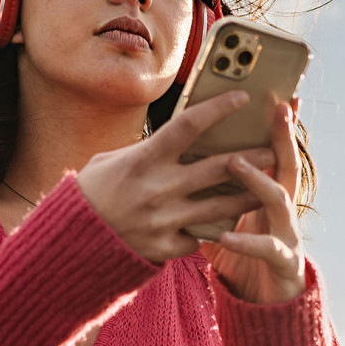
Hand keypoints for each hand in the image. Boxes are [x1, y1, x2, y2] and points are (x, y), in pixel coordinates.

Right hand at [77, 91, 275, 262]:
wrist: (71, 243)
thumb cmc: (92, 193)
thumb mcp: (111, 161)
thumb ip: (148, 150)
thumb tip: (180, 138)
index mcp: (143, 160)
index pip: (188, 125)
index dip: (218, 109)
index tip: (243, 98)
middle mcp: (157, 189)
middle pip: (217, 168)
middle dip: (251, 158)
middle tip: (273, 149)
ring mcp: (164, 220)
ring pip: (221, 206)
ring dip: (248, 195)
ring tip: (268, 187)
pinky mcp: (165, 247)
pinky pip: (200, 236)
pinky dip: (214, 228)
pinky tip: (231, 222)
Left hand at [201, 99, 306, 304]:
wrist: (264, 307)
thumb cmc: (241, 258)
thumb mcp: (228, 219)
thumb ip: (214, 191)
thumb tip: (184, 160)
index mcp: (268, 195)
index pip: (274, 152)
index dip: (280, 126)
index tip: (282, 96)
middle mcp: (283, 210)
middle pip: (286, 166)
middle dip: (283, 137)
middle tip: (276, 110)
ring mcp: (288, 235)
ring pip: (280, 201)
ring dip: (258, 180)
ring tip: (236, 163)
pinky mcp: (284, 264)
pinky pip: (268, 250)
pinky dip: (246, 242)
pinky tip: (225, 236)